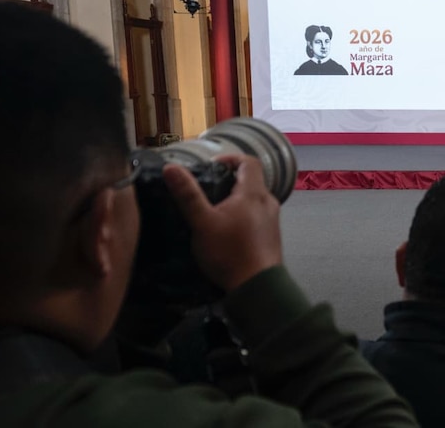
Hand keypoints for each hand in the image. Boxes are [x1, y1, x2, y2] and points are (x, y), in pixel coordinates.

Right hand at [163, 155, 282, 290]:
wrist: (257, 286)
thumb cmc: (229, 252)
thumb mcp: (202, 223)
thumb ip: (188, 195)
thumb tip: (171, 168)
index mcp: (254, 194)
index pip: (249, 162)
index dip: (231, 158)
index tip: (212, 166)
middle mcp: (268, 202)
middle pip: (251, 181)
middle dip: (230, 181)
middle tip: (207, 190)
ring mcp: (273, 220)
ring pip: (254, 200)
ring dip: (236, 200)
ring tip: (214, 211)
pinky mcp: (272, 236)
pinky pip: (257, 216)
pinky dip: (243, 214)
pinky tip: (227, 231)